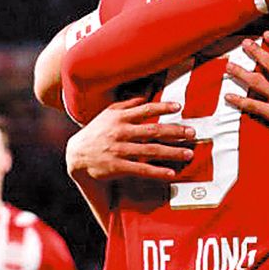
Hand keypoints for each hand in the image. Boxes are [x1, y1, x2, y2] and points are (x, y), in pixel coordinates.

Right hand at [65, 97, 194, 181]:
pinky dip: (157, 171)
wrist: (76, 154)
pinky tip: (171, 173)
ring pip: (150, 150)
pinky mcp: (118, 167)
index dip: (163, 107)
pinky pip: (141, 169)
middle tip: (192, 133)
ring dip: (172, 152)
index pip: (145, 109)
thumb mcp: (108, 114)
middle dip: (175, 131)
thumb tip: (146, 96)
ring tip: (188, 154)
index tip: (179, 107)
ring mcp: (120, 150)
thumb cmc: (96, 131)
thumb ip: (127, 105)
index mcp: (120, 117)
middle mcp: (121, 132)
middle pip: (153, 130)